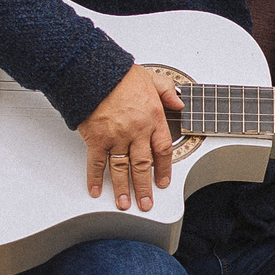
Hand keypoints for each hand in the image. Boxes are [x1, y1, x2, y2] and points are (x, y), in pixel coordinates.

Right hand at [82, 65, 182, 210]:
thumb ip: (168, 92)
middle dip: (144, 187)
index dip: (164, 169)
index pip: (163, 150)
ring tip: (125, 203)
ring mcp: (116, 137)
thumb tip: (180, 104)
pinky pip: (96, 163)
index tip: (163, 182)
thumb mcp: (153, 78)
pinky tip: (95, 190)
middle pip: (143, 166)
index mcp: (153, 118)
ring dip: (123, 188)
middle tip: (146, 202)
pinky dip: (94, 178)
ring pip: (121, 169)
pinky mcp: (96, 138)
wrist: (94, 72)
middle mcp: (136, 131)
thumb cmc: (120, 74)